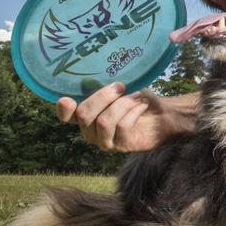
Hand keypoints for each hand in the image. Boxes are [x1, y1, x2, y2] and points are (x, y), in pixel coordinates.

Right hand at [56, 83, 170, 152]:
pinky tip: (142, 105)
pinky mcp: (122, 147)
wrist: (164, 114)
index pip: (67, 117)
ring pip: (103, 121)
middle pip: (84, 115)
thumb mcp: (122, 88)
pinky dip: (134, 111)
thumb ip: (105, 85)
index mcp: (86, 116)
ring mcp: (106, 142)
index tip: (66, 99)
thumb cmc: (138, 99)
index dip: (62, 110)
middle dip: (103, 96)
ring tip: (137, 96)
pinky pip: (122, 126)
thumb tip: (90, 79)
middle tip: (121, 86)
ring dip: (122, 104)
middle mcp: (91, 131)